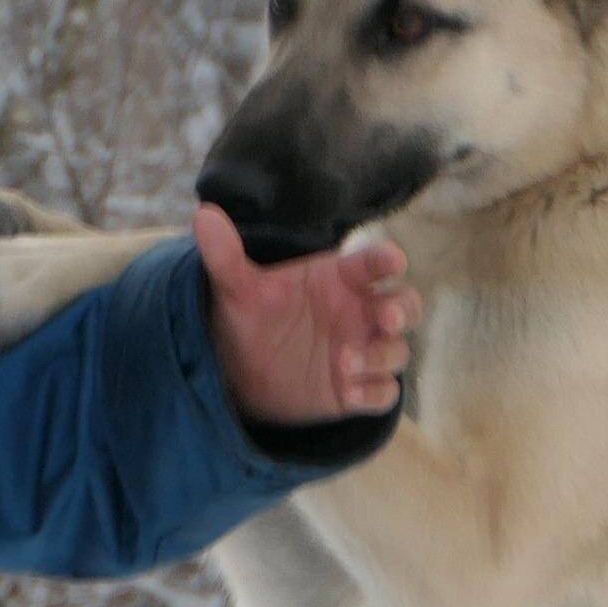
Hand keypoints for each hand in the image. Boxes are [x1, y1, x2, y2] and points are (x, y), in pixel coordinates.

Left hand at [193, 202, 416, 424]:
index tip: (392, 259)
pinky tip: (348, 392)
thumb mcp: (236, 287)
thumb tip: (203, 214)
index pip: (373, 263)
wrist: (241, 370)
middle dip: (402, 309)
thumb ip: (225, 253)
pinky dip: (374, 392)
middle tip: (385, 318)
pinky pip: (383, 392)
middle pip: (404, 304)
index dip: (386, 259)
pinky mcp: (356, 390)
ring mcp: (362, 351)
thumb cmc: (251, 316)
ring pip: (396, 350)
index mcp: (339, 279)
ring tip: (344, 363)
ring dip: (381, 355)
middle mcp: (359, 312)